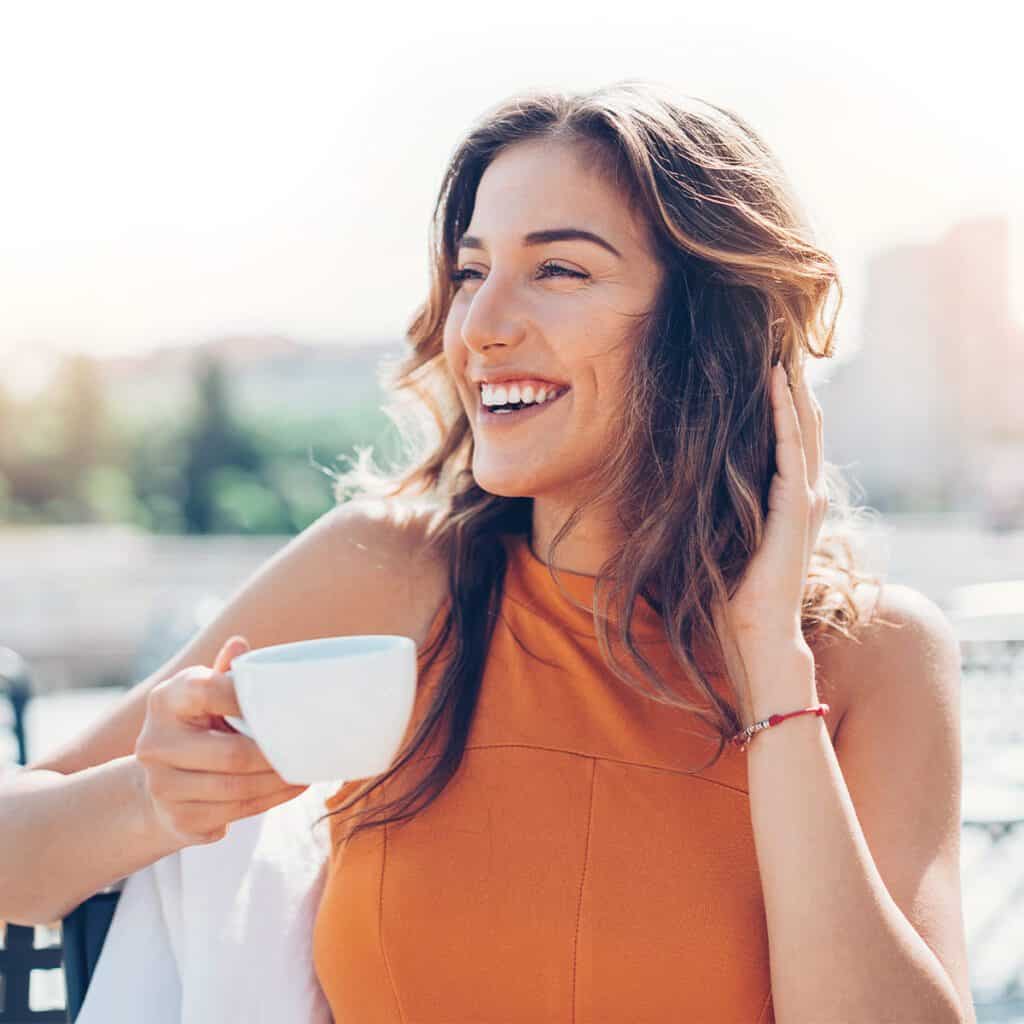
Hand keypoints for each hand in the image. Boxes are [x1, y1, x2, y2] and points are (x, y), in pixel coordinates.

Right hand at [134, 635, 306, 847]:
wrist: (159, 783)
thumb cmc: (199, 725)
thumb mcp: (207, 694)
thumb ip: (226, 673)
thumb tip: (239, 643)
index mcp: (166, 700)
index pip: (207, 691)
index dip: (246, 697)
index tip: (283, 701)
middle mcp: (155, 743)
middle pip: (231, 754)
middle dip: (276, 754)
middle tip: (309, 747)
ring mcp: (162, 786)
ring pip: (237, 788)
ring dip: (279, 781)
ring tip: (305, 769)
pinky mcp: (178, 819)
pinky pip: (235, 811)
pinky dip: (269, 800)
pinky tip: (289, 788)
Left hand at [713, 357, 826, 717]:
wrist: (756, 634)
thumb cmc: (733, 599)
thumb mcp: (720, 543)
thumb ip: (714, 515)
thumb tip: (674, 493)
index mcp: (786, 506)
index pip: (788, 444)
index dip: (783, 406)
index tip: (769, 370)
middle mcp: (802, 497)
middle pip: (803, 428)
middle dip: (794, 387)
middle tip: (785, 345)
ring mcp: (804, 501)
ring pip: (803, 429)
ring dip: (794, 389)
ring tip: (786, 350)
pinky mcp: (796, 507)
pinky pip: (791, 448)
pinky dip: (786, 413)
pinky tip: (779, 383)